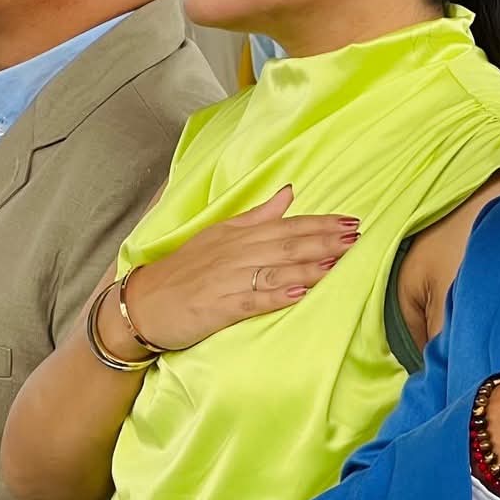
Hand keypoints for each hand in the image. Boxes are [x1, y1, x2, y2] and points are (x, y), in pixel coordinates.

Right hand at [119, 185, 356, 353]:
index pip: (287, 225)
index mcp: (239, 235)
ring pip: (274, 271)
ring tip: (337, 262)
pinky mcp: (218, 306)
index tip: (351, 221)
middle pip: (286, 245)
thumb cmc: (186, 269)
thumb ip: (257, 215)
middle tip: (356, 238)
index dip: (320, 223)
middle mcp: (235, 254)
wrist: (142, 304)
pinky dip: (276, 296)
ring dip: (307, 266)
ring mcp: (227, 280)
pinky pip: (251, 300)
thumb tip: (289, 192)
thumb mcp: (219, 234)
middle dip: (323, 241)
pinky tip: (299, 295)